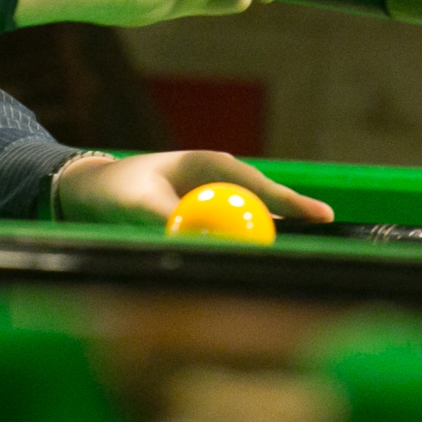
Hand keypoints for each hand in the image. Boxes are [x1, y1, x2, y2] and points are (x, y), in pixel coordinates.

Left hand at [55, 150, 334, 227]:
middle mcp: (217, 179)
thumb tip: (194, 234)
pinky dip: (247, 244)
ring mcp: (215, 198)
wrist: (94, 192)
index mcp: (206, 163)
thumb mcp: (134, 203)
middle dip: (294, 214)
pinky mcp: (208, 218)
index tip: (322, 215)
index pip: (255, 182)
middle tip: (328, 229)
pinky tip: (263, 257)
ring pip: (253, 217)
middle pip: (264, 200)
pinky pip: (234, 232)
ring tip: (309, 239)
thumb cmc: (114, 191)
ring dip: (270, 233)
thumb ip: (163, 217)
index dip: (290, 200)